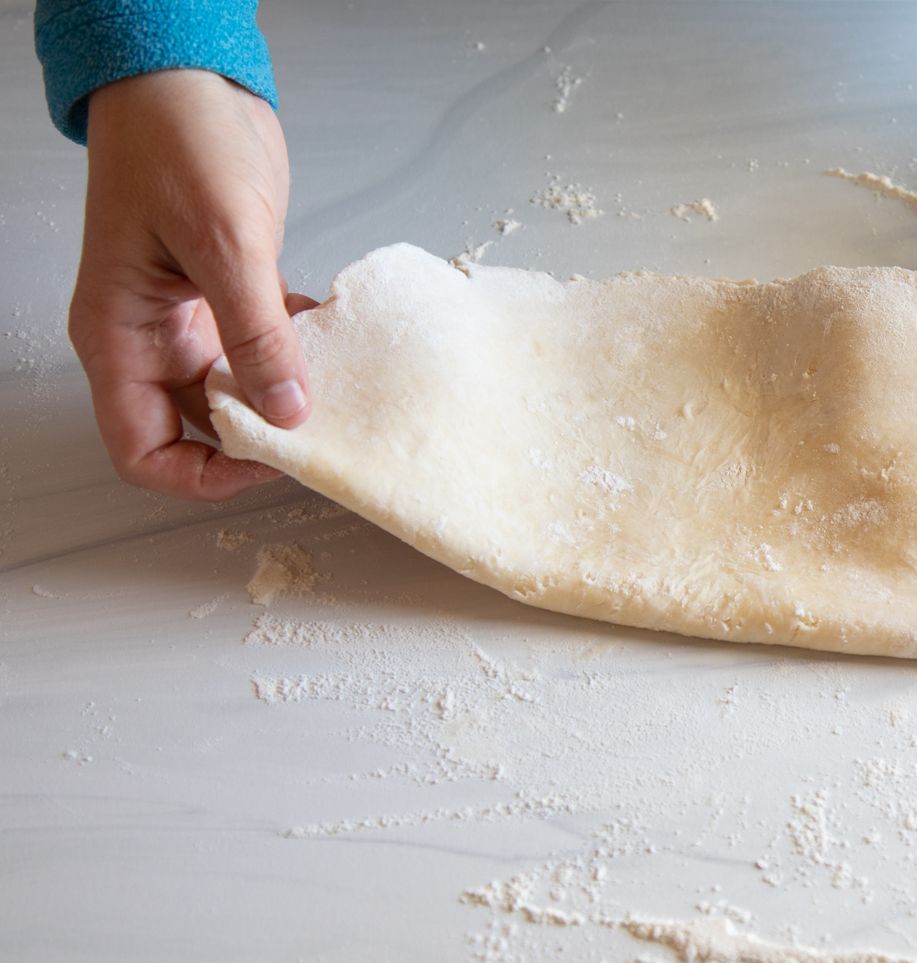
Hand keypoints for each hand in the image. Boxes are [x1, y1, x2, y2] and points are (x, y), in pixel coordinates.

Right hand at [69, 69, 313, 500]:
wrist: (187, 79)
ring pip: (239, 389)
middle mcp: (152, 337)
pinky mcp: (231, 291)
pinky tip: (336, 338)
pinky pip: (266, 345)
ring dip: (286, 394)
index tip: (267, 461)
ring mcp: (192, 317)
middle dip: (257, 438)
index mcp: (120, 337)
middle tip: (320, 431)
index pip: (142, 448)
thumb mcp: (222, 243)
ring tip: (338, 389)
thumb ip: (255, 334)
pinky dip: (301, 349)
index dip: (200, 473)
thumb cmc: (175, 141)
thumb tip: (286, 411)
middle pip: (198, 429)